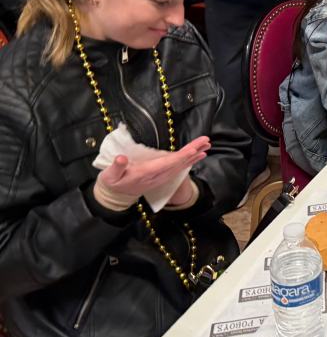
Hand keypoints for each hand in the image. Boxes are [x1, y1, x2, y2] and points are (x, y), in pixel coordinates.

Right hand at [96, 136, 210, 201]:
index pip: (167, 164)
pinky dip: (189, 160)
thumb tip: (121, 158)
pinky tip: (197, 155)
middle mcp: (157, 176)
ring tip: (206, 145)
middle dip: (193, 151)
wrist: (115, 195)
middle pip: (178, 163)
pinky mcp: (161, 176)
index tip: (193, 150)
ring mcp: (161, 176)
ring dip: (194, 154)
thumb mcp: (110, 176)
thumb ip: (116, 167)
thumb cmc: (112, 182)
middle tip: (206, 141)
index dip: (181, 157)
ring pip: (181, 165)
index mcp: (146, 173)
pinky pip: (178, 167)